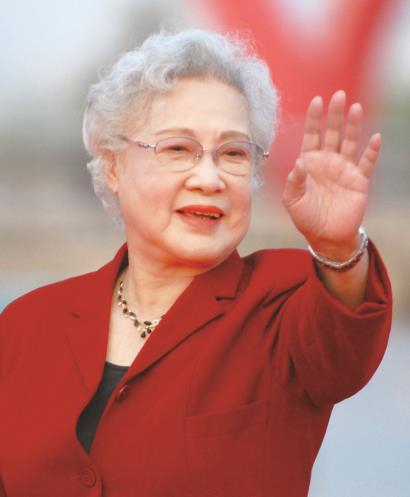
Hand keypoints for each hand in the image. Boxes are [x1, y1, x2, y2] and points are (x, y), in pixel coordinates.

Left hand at [282, 90, 380, 255]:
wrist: (326, 236)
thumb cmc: (306, 217)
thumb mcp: (292, 200)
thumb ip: (293, 181)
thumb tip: (298, 163)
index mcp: (310, 163)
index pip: (311, 136)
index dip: (314, 119)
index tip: (316, 100)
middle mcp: (328, 162)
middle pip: (332, 133)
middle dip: (334, 115)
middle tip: (338, 95)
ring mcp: (344, 170)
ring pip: (350, 142)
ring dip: (353, 126)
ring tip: (355, 107)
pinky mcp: (359, 181)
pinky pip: (367, 162)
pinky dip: (371, 150)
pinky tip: (375, 137)